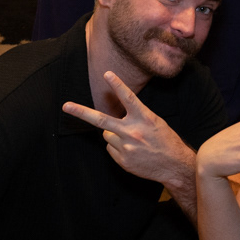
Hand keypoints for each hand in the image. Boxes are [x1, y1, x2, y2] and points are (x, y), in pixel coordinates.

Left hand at [63, 71, 193, 183]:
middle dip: (81, 112)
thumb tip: (113, 118)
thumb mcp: (155, 122)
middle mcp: (133, 132)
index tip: (107, 73)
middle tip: (66, 106)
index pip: (128, 98)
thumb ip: (135, 117)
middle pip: (102, 120)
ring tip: (131, 140)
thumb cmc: (166, 141)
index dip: (117, 85)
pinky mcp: (122, 159)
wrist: (174, 166)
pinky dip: (117, 147)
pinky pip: (110, 148)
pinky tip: (132, 150)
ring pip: (107, 134)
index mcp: (144, 118)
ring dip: (114, 134)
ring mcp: (126, 147)